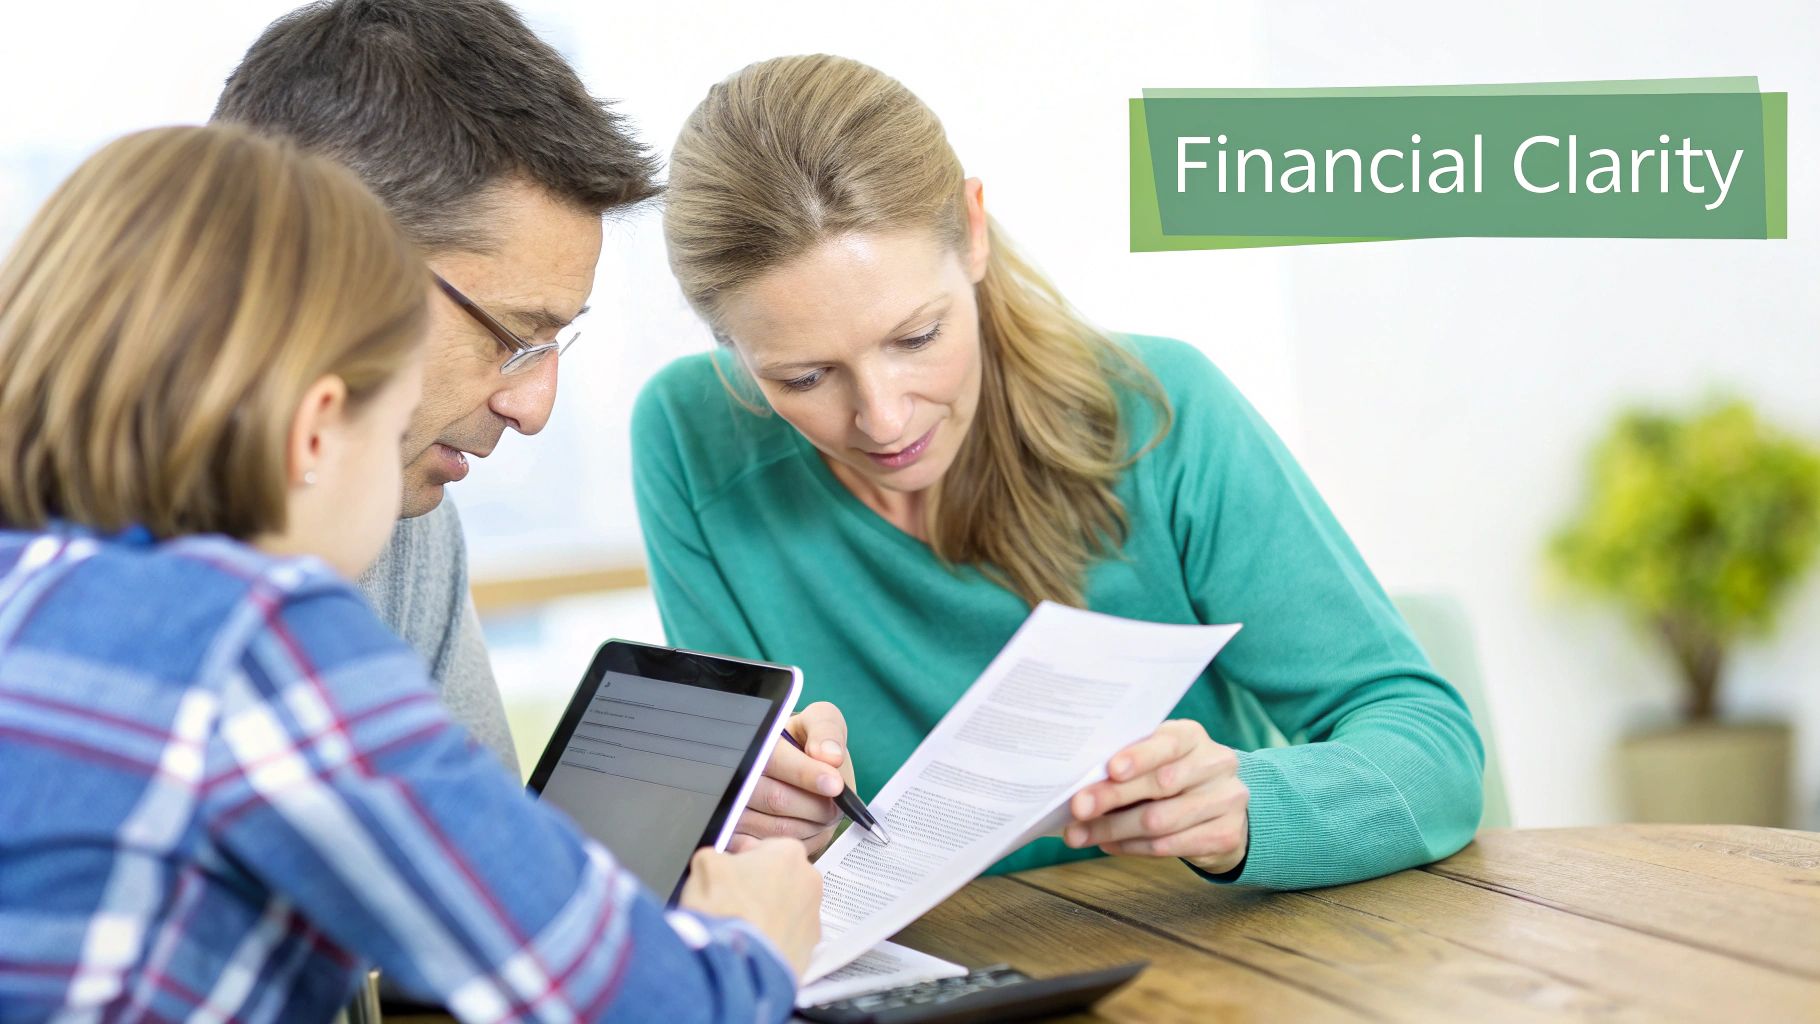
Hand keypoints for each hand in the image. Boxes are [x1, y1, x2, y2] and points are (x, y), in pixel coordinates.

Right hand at [678, 837, 822, 976]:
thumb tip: (717, 861)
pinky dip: (773, 939)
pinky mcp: (810, 949)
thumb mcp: (704, 866)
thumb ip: (715, 854)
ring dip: (766, 914)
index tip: (725, 873)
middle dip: (757, 887)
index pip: (760, 848)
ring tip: (740, 928)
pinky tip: (751, 946)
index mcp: (788, 853)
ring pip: (785, 908)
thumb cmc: (724, 912)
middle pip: (778, 877)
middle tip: (730, 903)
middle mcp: (809, 881)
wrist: (737, 968)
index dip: (738, 861)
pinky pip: (788, 937)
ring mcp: (813, 917)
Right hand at [730, 702, 853, 857]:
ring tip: (822, 814)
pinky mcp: (738, 836)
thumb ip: (827, 729)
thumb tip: (830, 756)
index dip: (807, 774)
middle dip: (816, 806)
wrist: (798, 770)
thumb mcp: (821, 721)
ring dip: (810, 826)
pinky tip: (806, 829)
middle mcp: (737, 774)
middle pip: (776, 799)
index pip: (776, 760)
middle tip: (836, 806)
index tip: (835, 785)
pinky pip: (770, 849)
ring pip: (776, 828)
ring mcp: (734, 808)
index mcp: (756, 741)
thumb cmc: (807, 744)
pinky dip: (796, 843)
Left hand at [1063, 719, 1248, 875]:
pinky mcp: (1227, 835)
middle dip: (1113, 797)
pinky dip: (1132, 847)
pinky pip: (1169, 845)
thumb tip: (1080, 784)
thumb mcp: (1152, 760)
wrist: (1217, 809)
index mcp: (1193, 736)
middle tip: (1078, 808)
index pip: (1168, 743)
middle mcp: (1216, 764)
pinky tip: (1109, 844)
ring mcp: (1227, 800)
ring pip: (1161, 820)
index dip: (1140, 756)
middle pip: (1161, 783)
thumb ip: (1125, 766)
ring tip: (1081, 834)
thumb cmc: (1168, 776)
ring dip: (1114, 830)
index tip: (1111, 769)